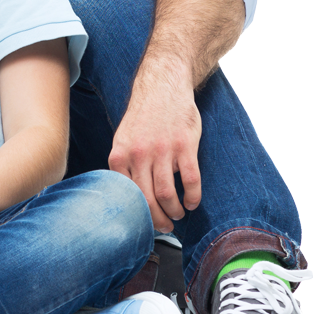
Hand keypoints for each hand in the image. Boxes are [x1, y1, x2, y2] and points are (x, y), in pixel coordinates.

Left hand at [109, 65, 201, 231]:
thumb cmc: (144, 116)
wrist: (162, 87)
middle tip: (166, 226)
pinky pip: (190, 180)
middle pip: (147, 199)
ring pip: (167, 194)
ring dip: (175, 210)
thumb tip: (128, 195)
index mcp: (119, 154)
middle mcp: (138, 154)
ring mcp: (162, 150)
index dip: (137, 214)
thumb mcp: (123, 139)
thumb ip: (125, 164)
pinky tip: (193, 202)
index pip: (126, 194)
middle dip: (157, 219)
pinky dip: (192, 197)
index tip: (145, 223)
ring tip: (178, 213)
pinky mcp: (184, 146)